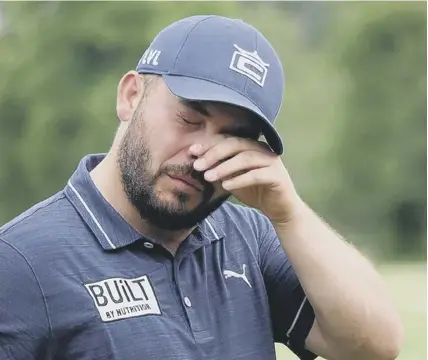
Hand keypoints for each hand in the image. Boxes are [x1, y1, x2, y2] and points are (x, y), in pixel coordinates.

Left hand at [190, 137, 304, 223]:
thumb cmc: (255, 191)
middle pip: (235, 144)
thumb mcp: (231, 179)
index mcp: (250, 146)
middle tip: (198, 165)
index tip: (191, 152)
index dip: (209, 144)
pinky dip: (239, 179)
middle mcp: (261, 148)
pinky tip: (226, 185)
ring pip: (245, 158)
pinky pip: (256, 175)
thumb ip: (218, 170)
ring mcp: (271, 161)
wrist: (278, 208)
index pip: (227, 139)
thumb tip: (196, 163)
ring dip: (224, 167)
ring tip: (208, 177)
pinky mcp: (277, 175)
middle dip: (214, 154)